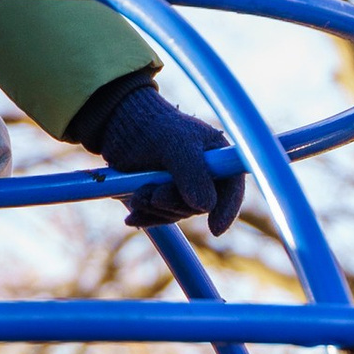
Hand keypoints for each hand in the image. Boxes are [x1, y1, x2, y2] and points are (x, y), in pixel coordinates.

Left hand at [72, 79, 246, 236]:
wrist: (121, 124)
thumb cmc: (154, 127)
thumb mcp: (176, 145)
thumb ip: (192, 173)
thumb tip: (205, 207)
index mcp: (218, 157)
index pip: (232, 188)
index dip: (227, 209)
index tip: (215, 229)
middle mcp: (205, 176)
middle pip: (200, 206)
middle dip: (175, 203)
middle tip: (155, 195)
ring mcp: (184, 188)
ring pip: (177, 213)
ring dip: (156, 208)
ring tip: (138, 195)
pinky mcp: (163, 197)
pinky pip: (160, 216)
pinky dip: (146, 216)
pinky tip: (132, 218)